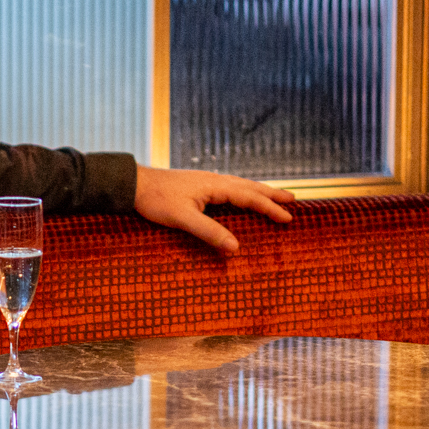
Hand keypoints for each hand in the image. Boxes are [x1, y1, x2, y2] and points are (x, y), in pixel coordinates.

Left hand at [132, 166, 295, 251]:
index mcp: (215, 186)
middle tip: (293, 200)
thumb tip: (235, 248)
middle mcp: (215, 180)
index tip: (288, 218)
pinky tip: (241, 195)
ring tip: (275, 195)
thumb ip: (210, 232)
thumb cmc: (157, 200)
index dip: (270, 208)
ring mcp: (207, 181)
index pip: (250, 197)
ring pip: (241, 185)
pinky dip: (244, 191)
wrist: (135, 183)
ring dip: (260, 191)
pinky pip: (230, 187)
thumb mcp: (183, 219)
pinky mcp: (199, 184)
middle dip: (272, 195)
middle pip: (250, 187)